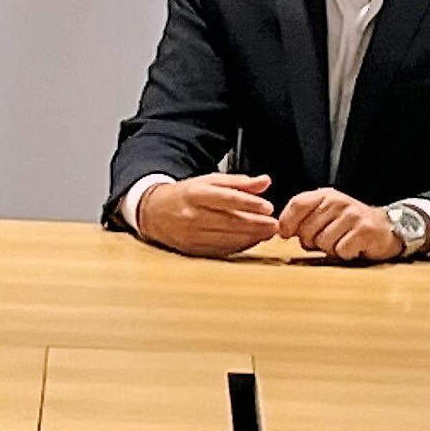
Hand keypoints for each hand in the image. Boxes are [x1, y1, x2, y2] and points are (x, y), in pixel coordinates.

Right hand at [133, 173, 282, 256]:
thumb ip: (239, 182)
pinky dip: (240, 246)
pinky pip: (222, 249)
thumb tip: (264, 182)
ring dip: (251, 237)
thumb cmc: (185, 195)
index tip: (267, 207)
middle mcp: (192, 214)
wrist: (155, 212)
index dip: (248, 203)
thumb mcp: (209, 180)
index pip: (226, 198)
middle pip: (229, 221)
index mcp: (196, 193)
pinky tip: (252, 241)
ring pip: (227, 238)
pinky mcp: (193, 249)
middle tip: (274, 224)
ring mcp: (192, 234)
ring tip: (268, 233)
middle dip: (256, 224)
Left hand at [277, 189, 405, 262]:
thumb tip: (281, 232)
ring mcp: (352, 215)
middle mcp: (338, 201)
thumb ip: (304, 220)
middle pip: (306, 229)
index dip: (287, 223)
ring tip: (340, 243)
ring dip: (329, 249)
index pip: (297, 205)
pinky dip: (345, 254)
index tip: (286, 236)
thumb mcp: (325, 215)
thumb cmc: (348, 226)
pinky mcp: (364, 230)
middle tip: (324, 241)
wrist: (385, 229)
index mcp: (325, 195)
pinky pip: (341, 250)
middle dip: (311, 242)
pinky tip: (352, 248)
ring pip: (323, 242)